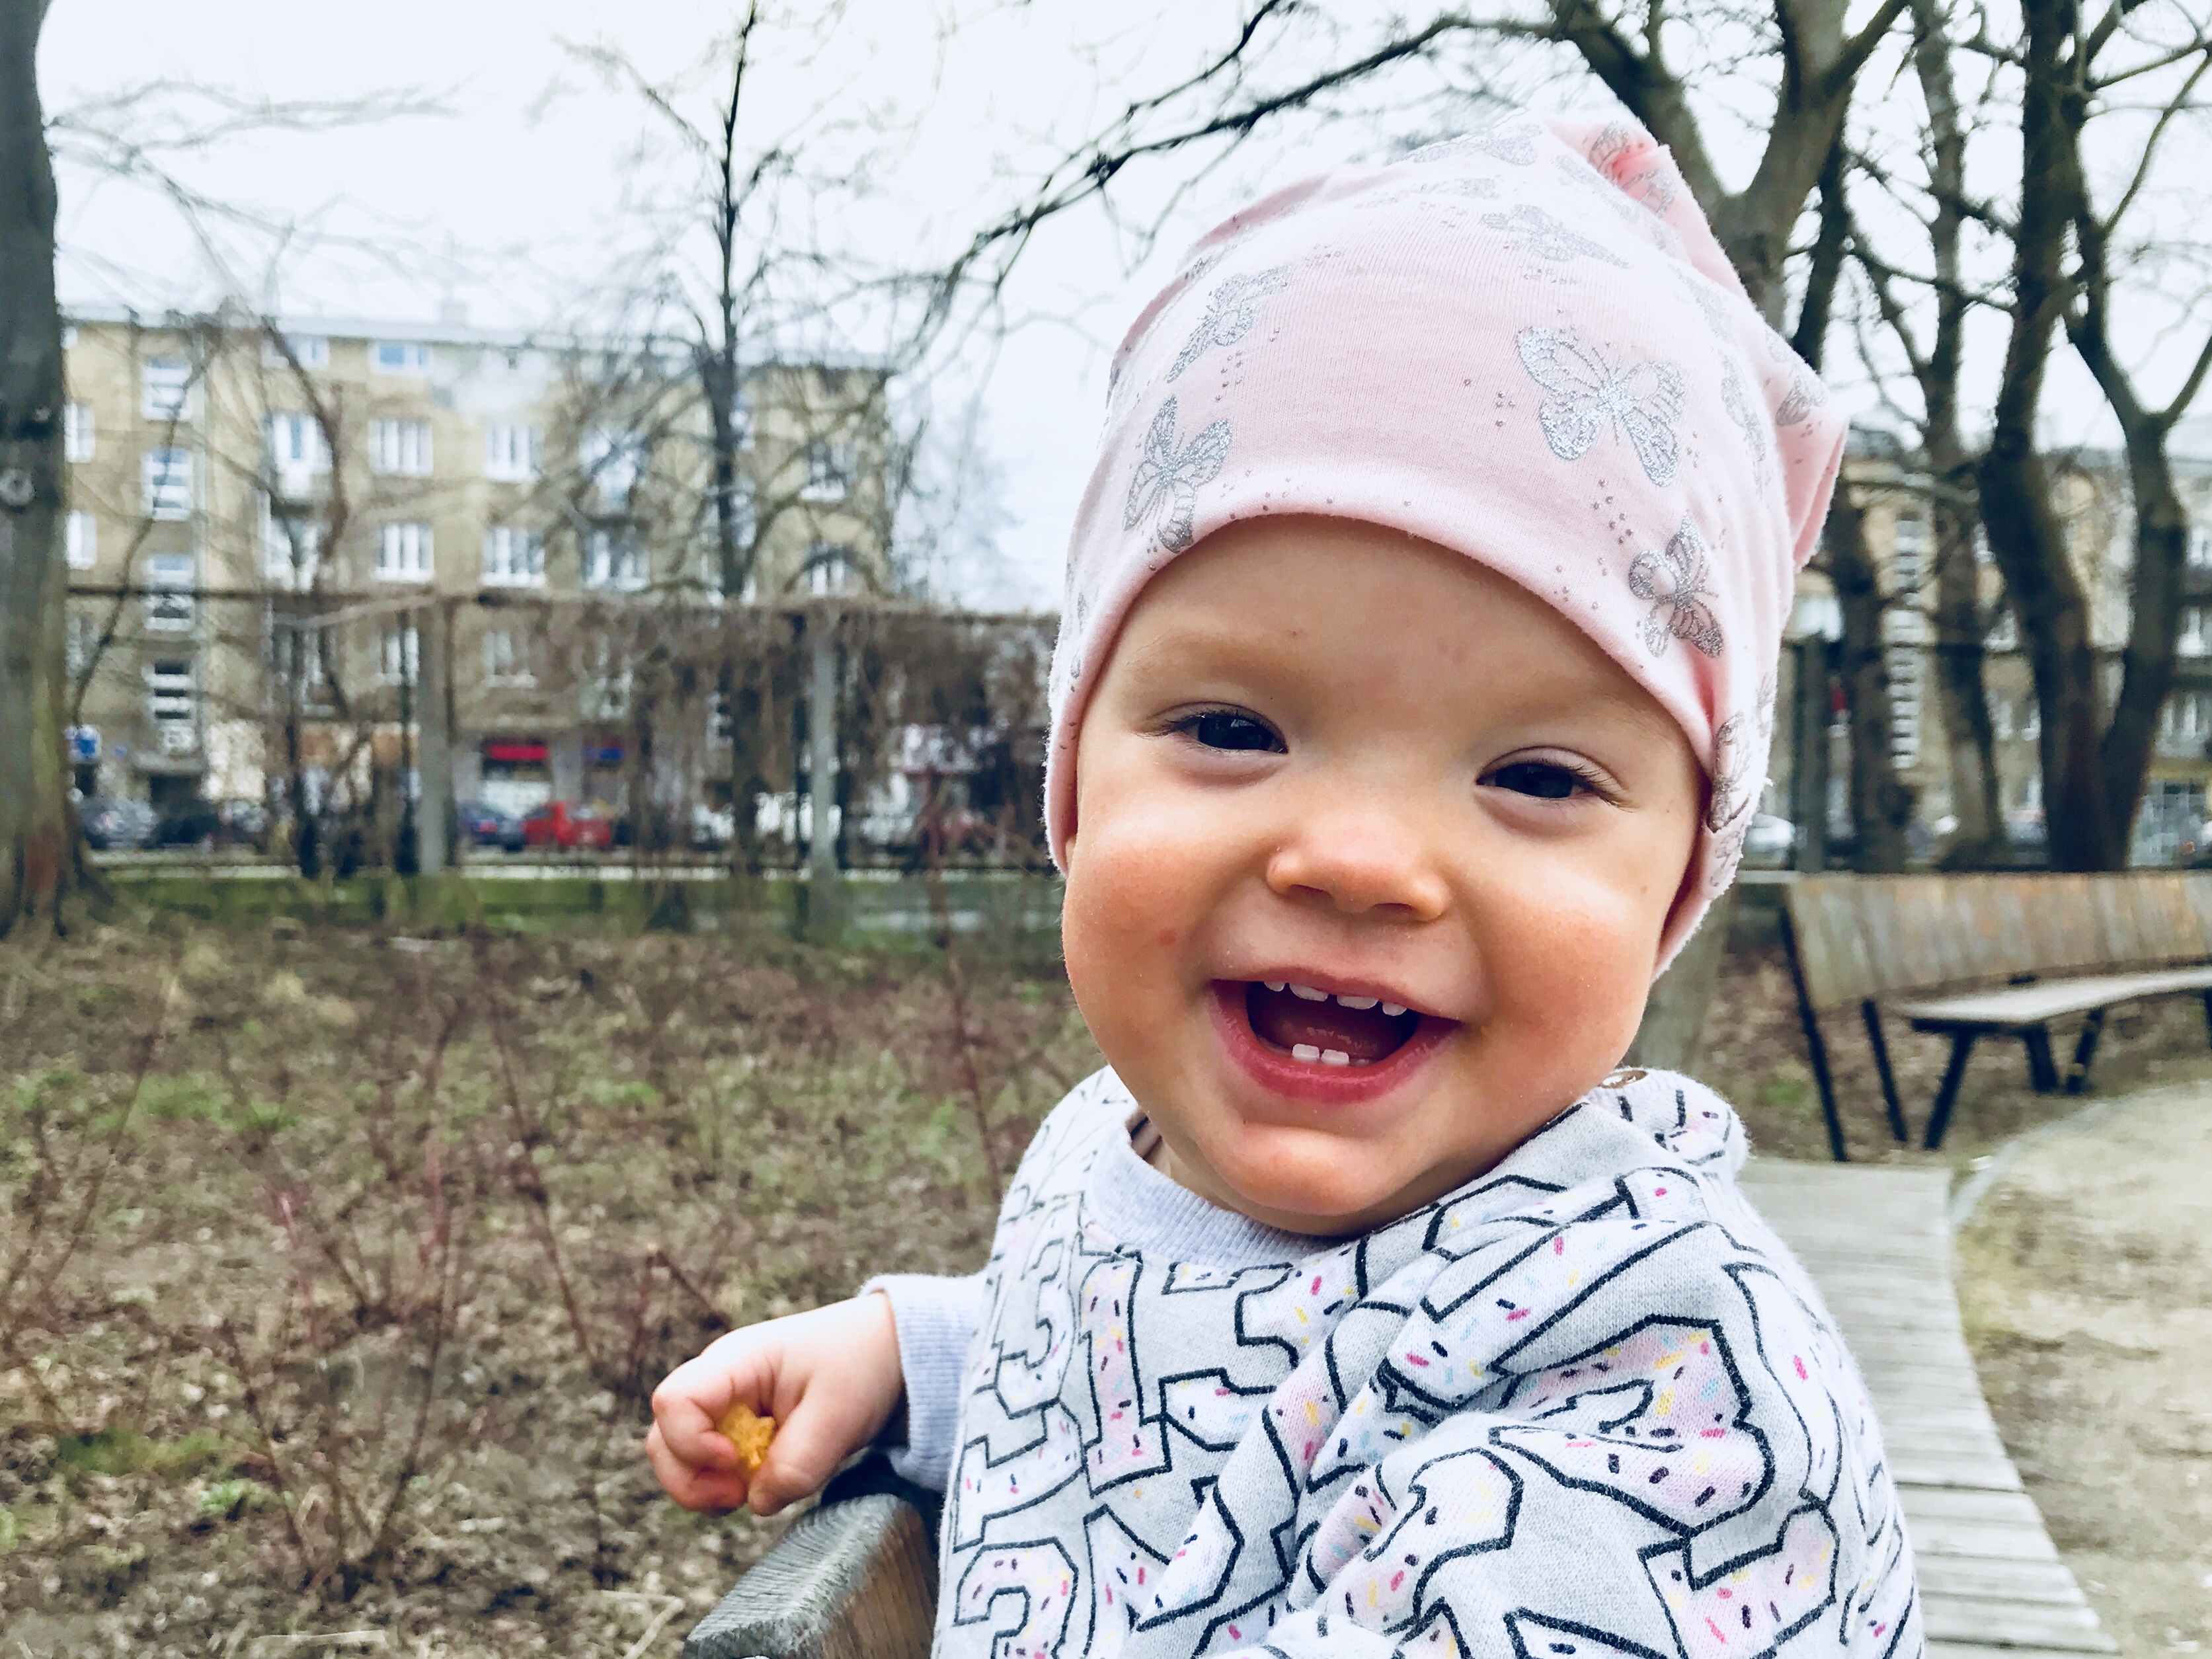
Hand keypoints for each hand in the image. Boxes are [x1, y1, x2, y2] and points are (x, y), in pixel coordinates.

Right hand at [646, 1291, 903, 1515]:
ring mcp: (721, 1406)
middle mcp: (717, 1382)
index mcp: (737, 1361)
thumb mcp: (839, 1417)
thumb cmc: (859, 1367)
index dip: (691, 1443)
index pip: (674, 1400)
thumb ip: (797, 1464)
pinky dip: (722, 1487)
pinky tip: (760, 1485)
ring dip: (703, 1489)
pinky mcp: (734, 1429)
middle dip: (690, 1480)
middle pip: (662, 1438)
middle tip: (739, 1495)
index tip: (734, 1462)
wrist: (884, 1352)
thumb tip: (756, 1502)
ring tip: (751, 1492)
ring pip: (675, 1456)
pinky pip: (705, 1466)